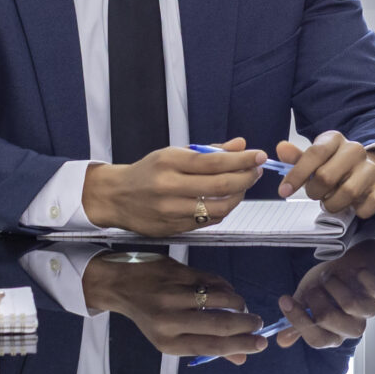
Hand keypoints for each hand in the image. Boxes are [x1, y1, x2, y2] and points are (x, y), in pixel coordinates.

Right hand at [83, 142, 266, 235]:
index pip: (214, 161)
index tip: (258, 155)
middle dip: (245, 177)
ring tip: (243, 186)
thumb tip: (240, 145)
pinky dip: (223, 210)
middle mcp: (170, 187)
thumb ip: (208, 150)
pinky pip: (208, 221)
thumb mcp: (173, 153)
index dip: (241, 160)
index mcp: (169, 162)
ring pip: (218, 207)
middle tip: (256, 171)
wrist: (116, 197)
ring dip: (238, 197)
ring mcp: (172, 210)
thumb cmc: (147, 172)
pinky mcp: (174, 228)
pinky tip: (226, 200)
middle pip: (220, 185)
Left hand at [83, 253, 269, 361]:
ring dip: (238, 303)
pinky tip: (227, 292)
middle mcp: (170, 319)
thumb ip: (206, 347)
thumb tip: (241, 359)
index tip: (261, 344)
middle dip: (246, 325)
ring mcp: (174, 293)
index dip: (241, 346)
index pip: (212, 347)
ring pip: (220, 298)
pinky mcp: (178, 272)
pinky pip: (212, 280)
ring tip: (242, 308)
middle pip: (219, 324)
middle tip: (259, 324)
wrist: (119, 284)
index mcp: (168, 342)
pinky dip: (226, 287)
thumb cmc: (150, 316)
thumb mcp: (171, 338)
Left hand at [276, 132, 374, 217]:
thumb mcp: (316, 159)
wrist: (374, 170)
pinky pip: (370, 205)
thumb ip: (298, 157)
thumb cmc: (337, 166)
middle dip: (315, 192)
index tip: (284, 191)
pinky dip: (358, 211)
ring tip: (332, 202)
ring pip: (347, 193)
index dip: (296, 174)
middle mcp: (355, 150)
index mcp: (335, 140)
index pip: (314, 154)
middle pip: (326, 176)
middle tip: (316, 195)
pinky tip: (354, 206)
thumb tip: (281, 148)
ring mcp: (372, 168)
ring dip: (333, 204)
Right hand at [277, 239, 374, 347]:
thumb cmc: (331, 283)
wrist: (359, 261)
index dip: (298, 321)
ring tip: (330, 275)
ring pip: (351, 304)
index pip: (316, 339)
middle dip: (314, 297)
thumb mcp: (309, 299)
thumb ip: (298, 317)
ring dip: (334, 284)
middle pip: (329, 319)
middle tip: (313, 285)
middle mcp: (352, 326)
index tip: (285, 300)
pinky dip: (364, 277)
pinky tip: (357, 271)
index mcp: (334, 333)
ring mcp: (369, 310)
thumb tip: (281, 340)